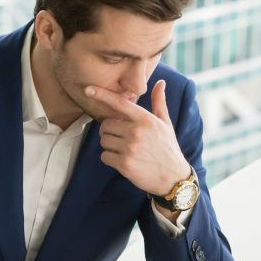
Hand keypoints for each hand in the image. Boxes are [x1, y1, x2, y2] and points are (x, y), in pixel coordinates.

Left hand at [85, 81, 189, 195]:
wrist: (172, 178)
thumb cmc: (168, 149)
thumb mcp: (166, 124)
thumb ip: (159, 103)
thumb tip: (160, 82)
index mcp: (145, 120)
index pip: (120, 103)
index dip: (102, 95)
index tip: (87, 89)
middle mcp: (136, 132)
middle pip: (106, 124)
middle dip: (109, 131)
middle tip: (120, 138)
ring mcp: (129, 148)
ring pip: (104, 141)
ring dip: (109, 146)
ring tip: (124, 150)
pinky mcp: (124, 164)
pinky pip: (104, 156)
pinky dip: (109, 159)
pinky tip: (122, 161)